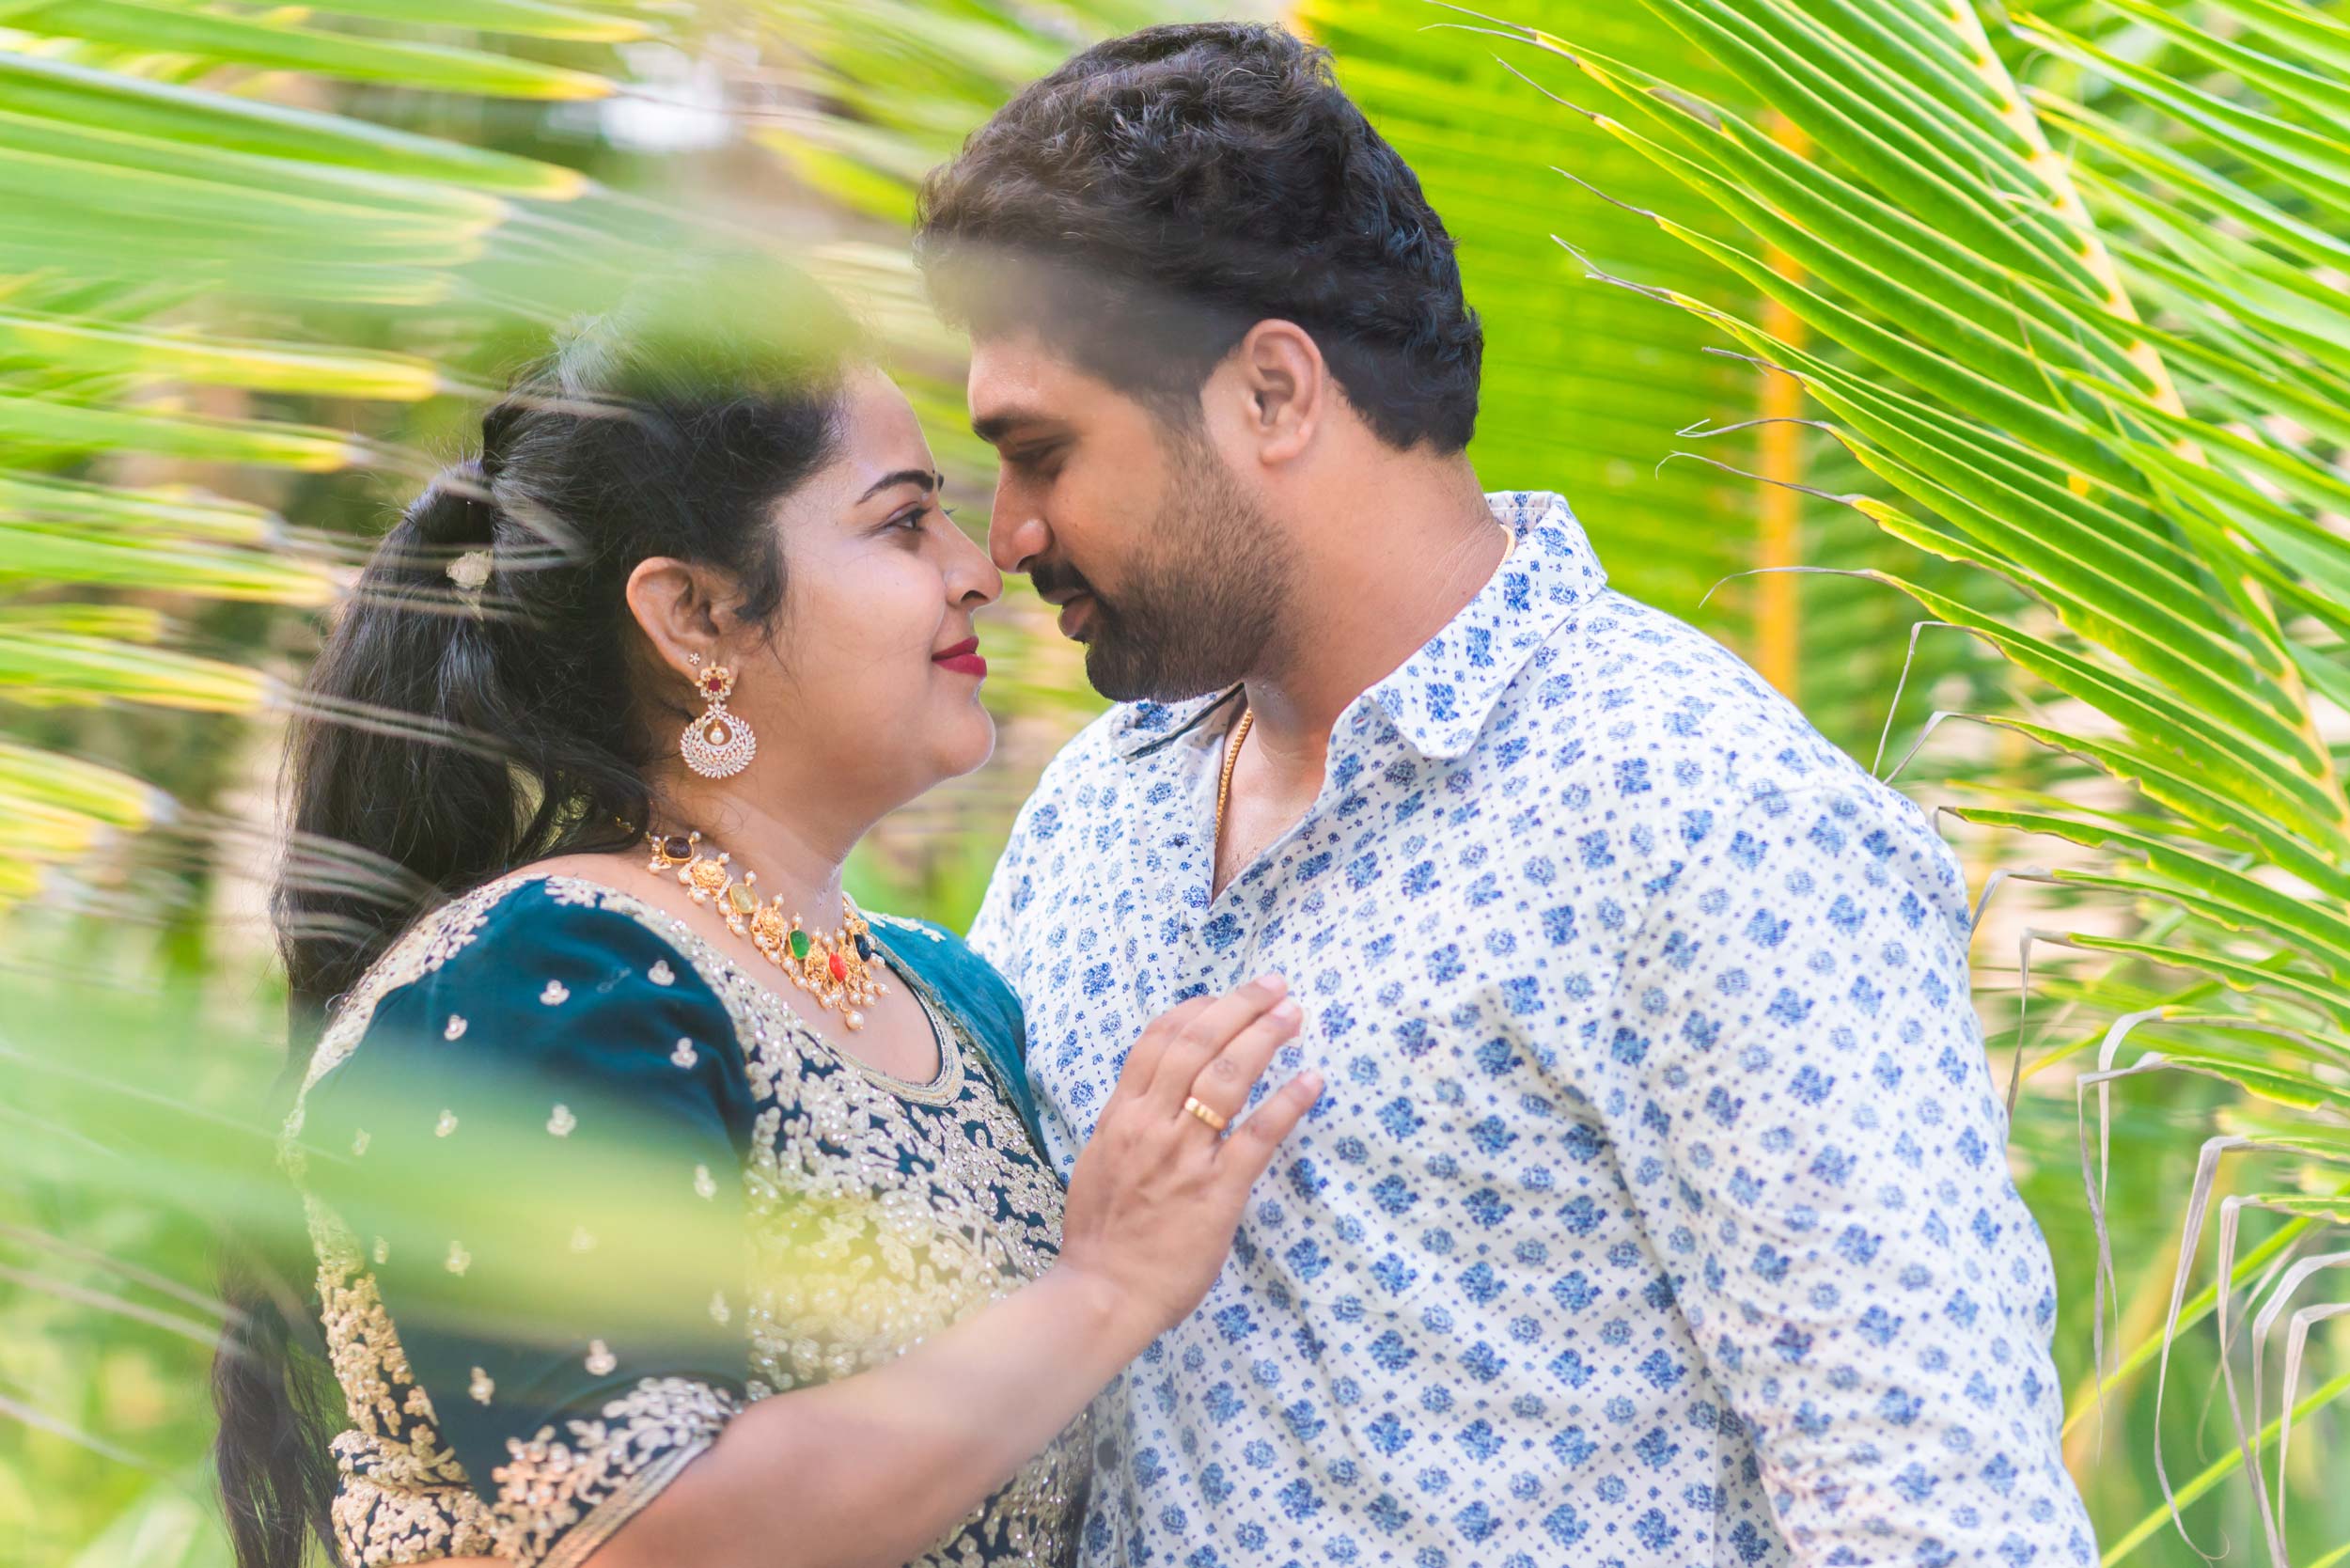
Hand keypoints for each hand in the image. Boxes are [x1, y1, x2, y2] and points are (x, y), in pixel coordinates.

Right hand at [1054, 976, 1322, 1347]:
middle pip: (1197, 1044)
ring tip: (1293, 1016)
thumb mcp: (1101, 1160)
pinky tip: (1311, 1081)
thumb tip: (1159, 1096)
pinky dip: (1287, 1103)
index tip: (1225, 997)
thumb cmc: (1102, 1235)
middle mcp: (1152, 1125)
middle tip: (1275, 987)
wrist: (1104, 1293)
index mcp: (1122, 1115)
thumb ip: (1130, 1123)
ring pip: (1226, 1077)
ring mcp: (1185, 1156)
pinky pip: (1258, 1136)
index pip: (1158, 1041)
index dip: (1196, 1010)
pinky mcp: (1217, 1191)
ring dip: (1264, 1038)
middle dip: (1240, 1006)